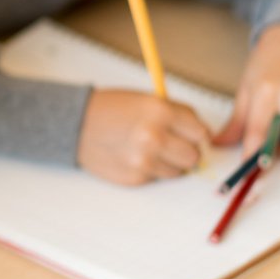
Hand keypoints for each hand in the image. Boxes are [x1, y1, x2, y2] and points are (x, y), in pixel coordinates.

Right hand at [77, 89, 212, 184]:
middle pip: (194, 157)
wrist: (76, 124)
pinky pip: (157, 178)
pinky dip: (151, 170)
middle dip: (186, 151)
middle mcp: (154, 138)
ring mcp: (144, 161)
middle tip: (172, 144)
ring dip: (169, 163)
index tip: (191, 136)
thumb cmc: (112, 109)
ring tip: (150, 150)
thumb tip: (203, 136)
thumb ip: (177, 115)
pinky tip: (135, 156)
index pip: (201, 133)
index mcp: (161, 112)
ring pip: (178, 171)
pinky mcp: (135, 178)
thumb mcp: (147, 100)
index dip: (196, 134)